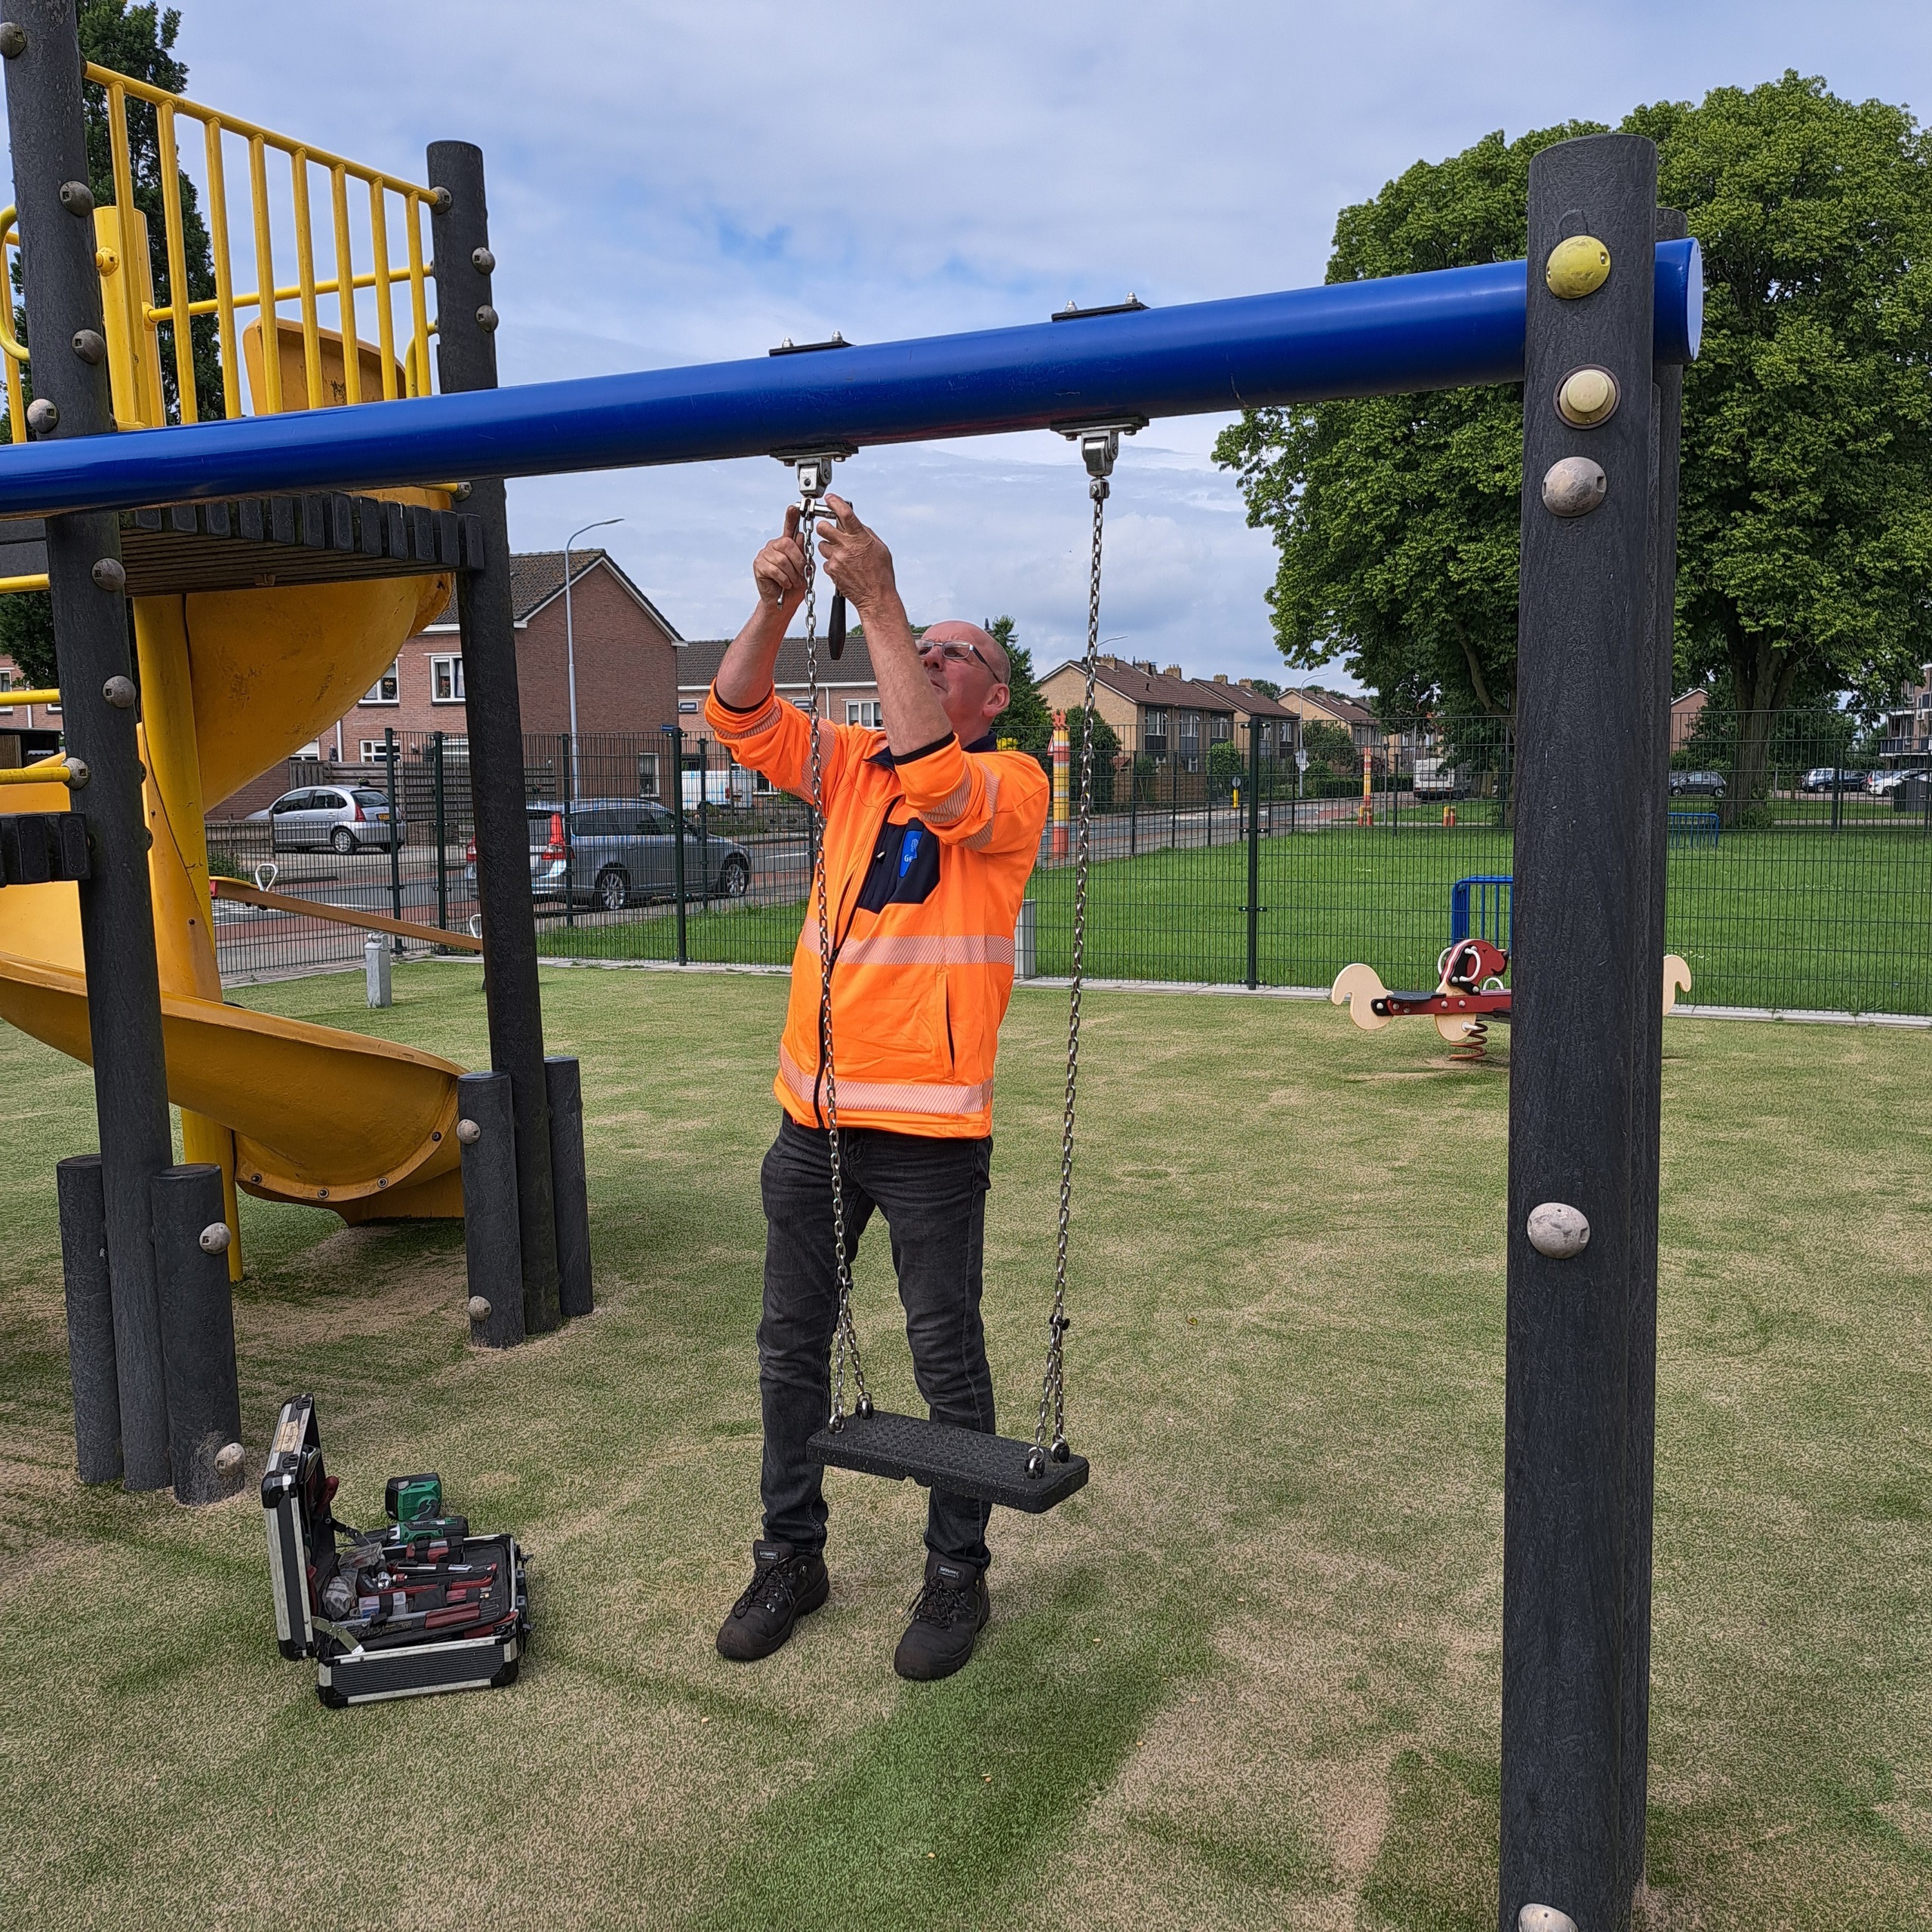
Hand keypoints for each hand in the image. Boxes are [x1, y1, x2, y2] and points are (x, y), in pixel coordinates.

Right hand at [752, 505, 806, 607]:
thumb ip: (803, 553)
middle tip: (800, 575)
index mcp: (787, 544)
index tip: (794, 508)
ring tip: (792, 582)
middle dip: (798, 561)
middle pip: (788, 544)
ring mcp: (765, 554)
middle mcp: (774, 546)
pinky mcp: (759, 565)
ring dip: (791, 574)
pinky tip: (784, 584)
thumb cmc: (795, 586)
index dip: (791, 517)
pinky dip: (783, 579)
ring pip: (782, 559)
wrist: (784, 603)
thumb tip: (801, 537)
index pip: (789, 527)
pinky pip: (774, 569)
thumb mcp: (805, 568)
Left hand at [815, 494, 897, 611]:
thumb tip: (856, 524)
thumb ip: (865, 533)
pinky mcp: (831, 570)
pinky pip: (825, 561)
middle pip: (823, 527)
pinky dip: (832, 562)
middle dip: (824, 527)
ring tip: (841, 554)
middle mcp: (846, 546)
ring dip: (829, 547)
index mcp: (860, 537)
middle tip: (830, 531)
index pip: (844, 513)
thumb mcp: (879, 548)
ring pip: (822, 545)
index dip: (835, 503)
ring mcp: (837, 558)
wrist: (876, 597)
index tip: (829, 498)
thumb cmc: (880, 574)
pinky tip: (842, 567)